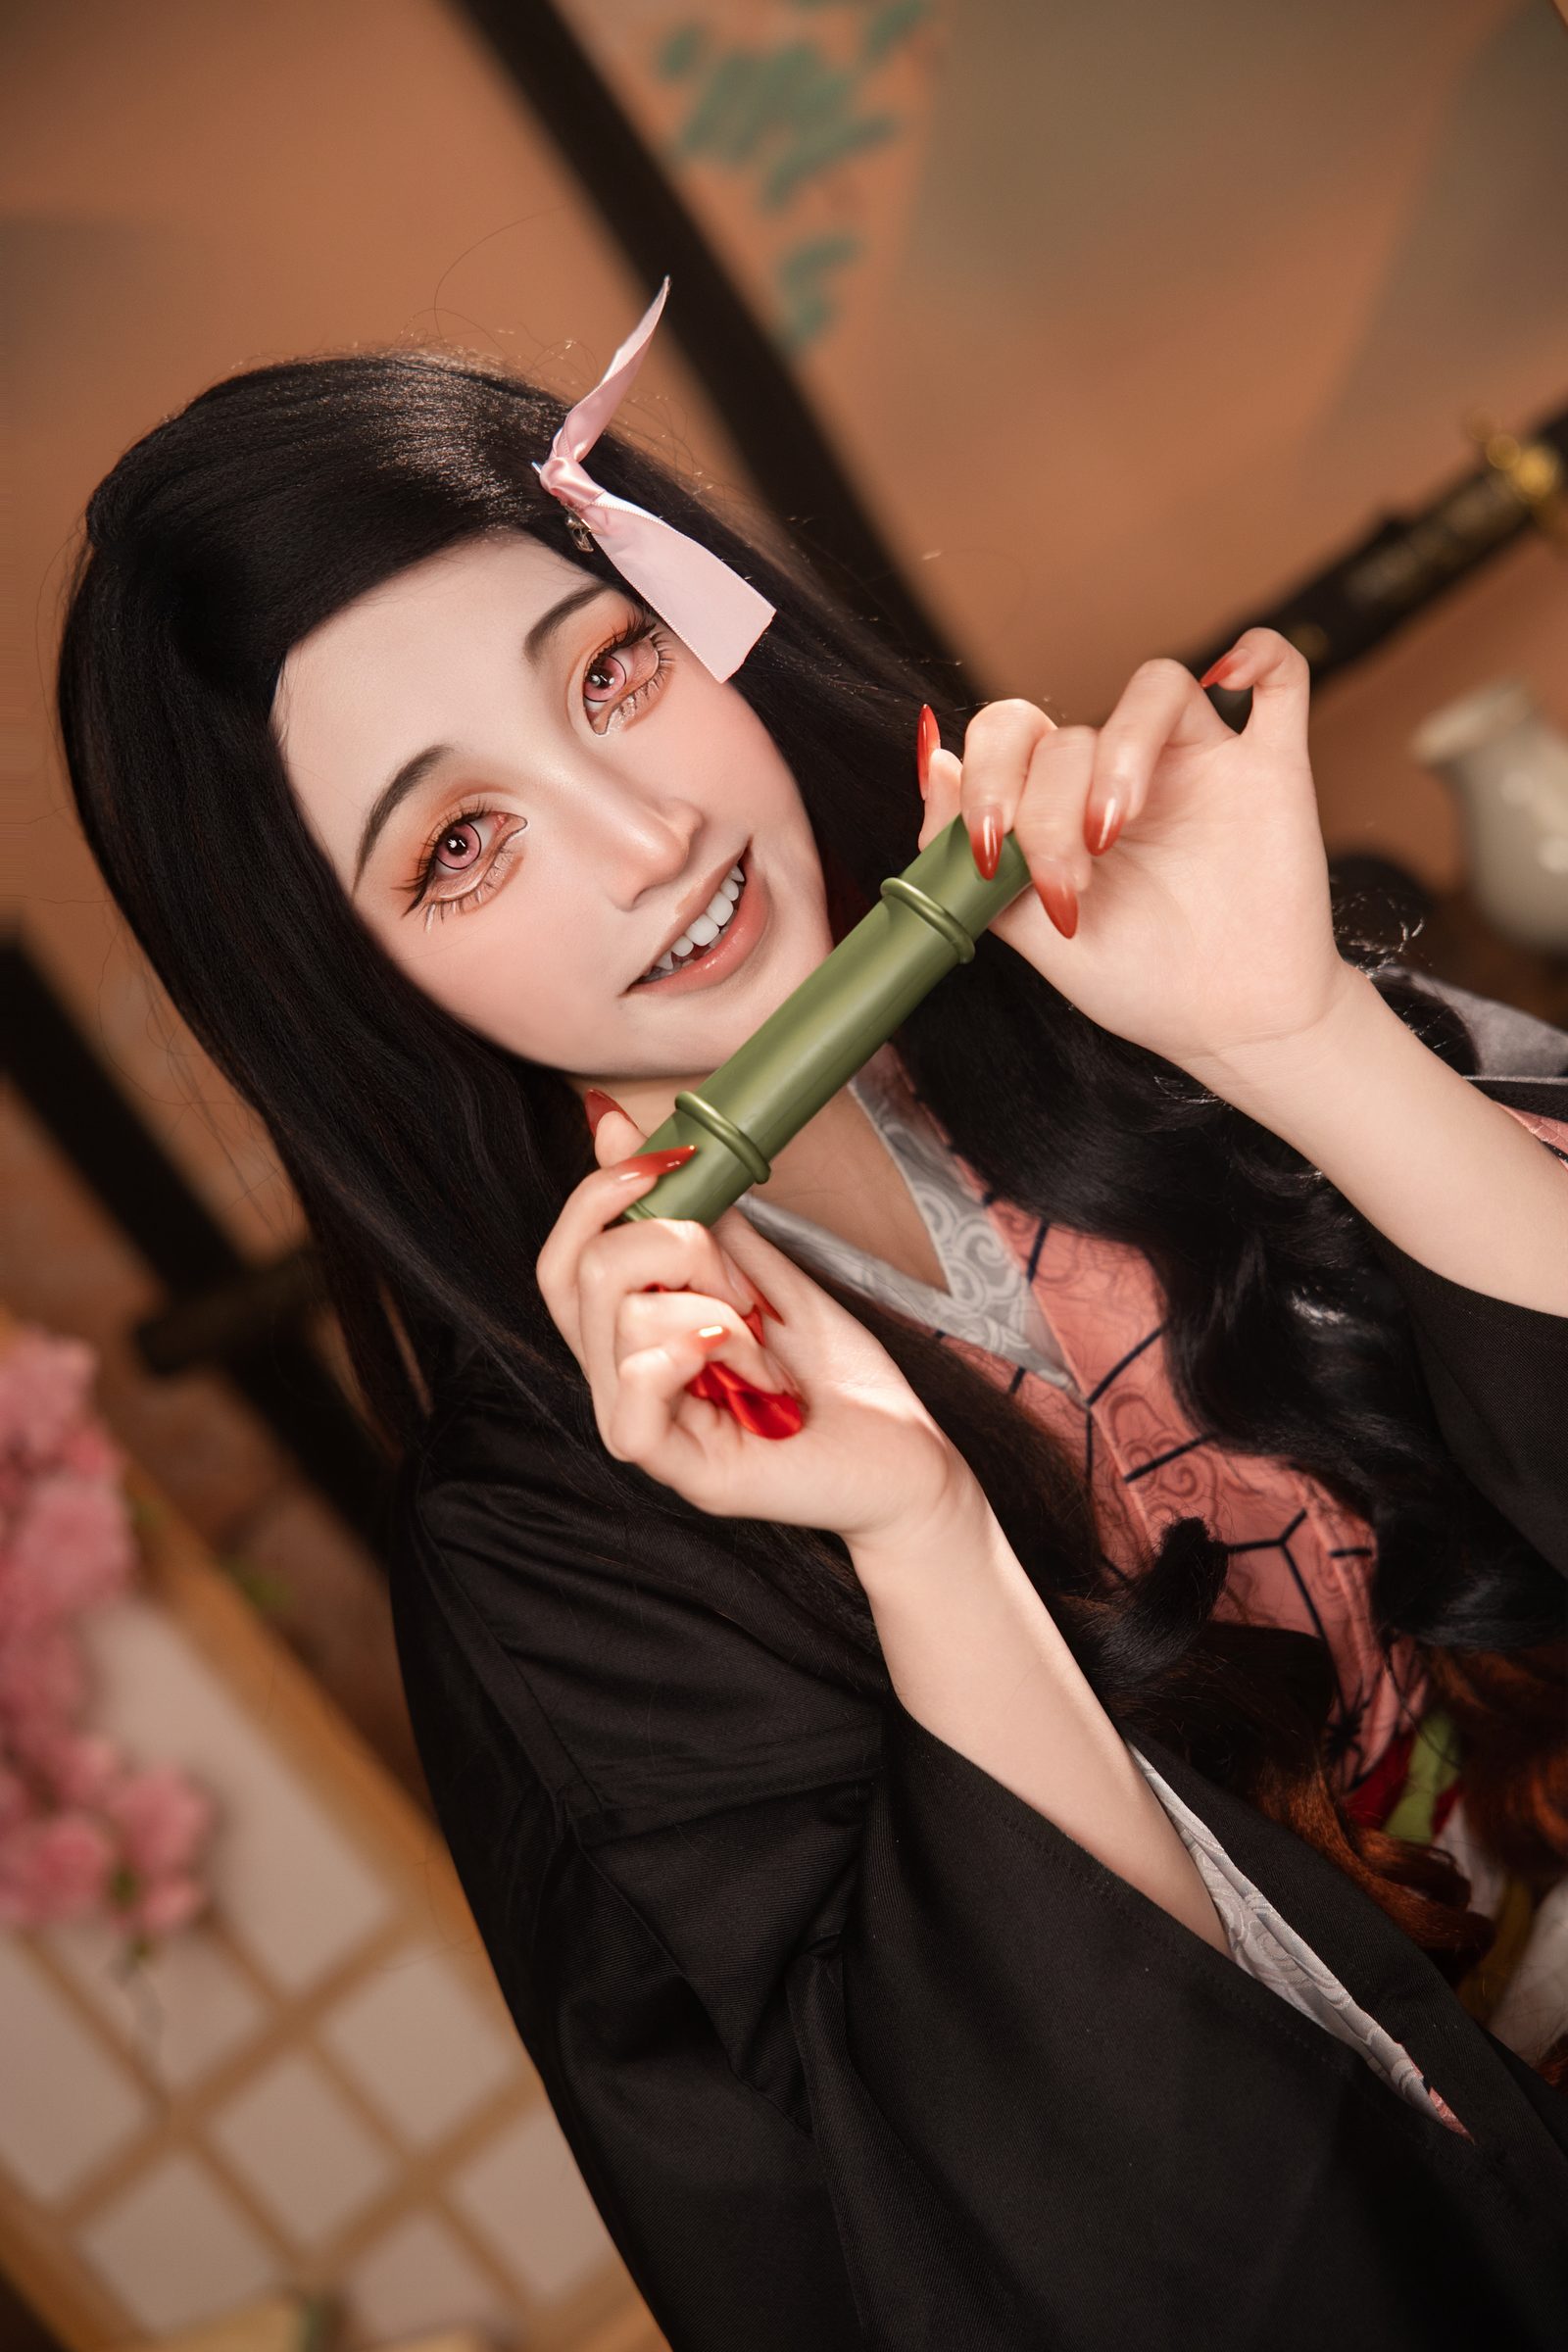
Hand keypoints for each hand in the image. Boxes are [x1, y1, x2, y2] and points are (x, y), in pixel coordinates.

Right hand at [535, 1099, 974, 1545]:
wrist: (911, 1460)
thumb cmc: (841, 1379)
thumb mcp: (768, 1275)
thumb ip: (699, 1217)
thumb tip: (621, 1128)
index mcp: (635, 1338)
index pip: (564, 1261)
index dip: (595, 1197)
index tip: (667, 1159)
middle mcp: (624, 1384)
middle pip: (581, 1275)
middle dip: (676, 1244)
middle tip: (748, 1288)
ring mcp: (649, 1431)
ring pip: (624, 1324)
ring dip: (719, 1312)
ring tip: (767, 1353)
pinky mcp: (685, 1473)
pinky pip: (634, 1406)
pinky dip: (686, 1357)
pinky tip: (743, 1362)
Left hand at [917, 629, 1355, 1085]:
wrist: (1229, 1027)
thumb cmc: (1138, 982)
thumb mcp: (1028, 932)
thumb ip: (970, 854)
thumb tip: (934, 764)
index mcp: (1063, 801)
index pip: (1012, 737)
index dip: (988, 779)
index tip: (992, 855)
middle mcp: (1126, 772)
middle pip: (1071, 732)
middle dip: (1047, 808)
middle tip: (1066, 881)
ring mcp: (1200, 763)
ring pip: (1155, 685)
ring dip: (1122, 749)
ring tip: (1114, 829)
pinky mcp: (1272, 769)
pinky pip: (1280, 677)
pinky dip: (1262, 654)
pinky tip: (1236, 678)